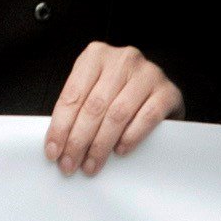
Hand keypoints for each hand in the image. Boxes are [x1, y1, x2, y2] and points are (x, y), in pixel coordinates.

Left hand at [45, 43, 180, 175]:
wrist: (159, 91)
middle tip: (69, 165)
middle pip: (94, 106)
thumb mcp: (94, 90)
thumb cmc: (119, 93)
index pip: (72, 95)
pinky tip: (120, 151)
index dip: (60, 127)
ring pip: (117, 114)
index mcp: (96, 55)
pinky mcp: (168, 91)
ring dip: (101, 145)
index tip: (53, 152)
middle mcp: (122, 59)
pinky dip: (131, 137)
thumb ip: (77, 109)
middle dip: (78, 141)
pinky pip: (147, 117)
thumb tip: (57, 145)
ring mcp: (148, 73)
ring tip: (91, 165)